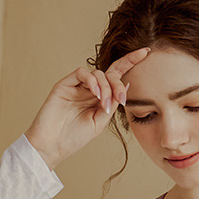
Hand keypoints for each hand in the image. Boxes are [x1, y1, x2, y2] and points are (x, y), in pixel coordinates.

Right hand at [24, 46, 150, 169]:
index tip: (146, 52)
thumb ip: (112, 104)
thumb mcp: (99, 122)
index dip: (130, 62)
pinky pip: (82, 73)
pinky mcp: (65, 84)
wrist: (52, 146)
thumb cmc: (73, 138)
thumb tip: (127, 85)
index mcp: (99, 98)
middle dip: (118, 84)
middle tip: (121, 99)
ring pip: (98, 74)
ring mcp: (77, 86)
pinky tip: (96, 95)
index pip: (116, 76)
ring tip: (104, 105)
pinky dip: (92, 82)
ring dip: (106, 88)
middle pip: (110, 74)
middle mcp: (89, 89)